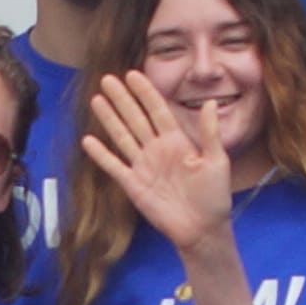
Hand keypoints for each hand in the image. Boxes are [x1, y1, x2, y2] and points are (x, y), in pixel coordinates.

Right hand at [80, 74, 240, 253]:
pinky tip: (88, 140)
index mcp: (177, 141)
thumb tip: (210, 102)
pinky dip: (101, 154)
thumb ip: (209, 133)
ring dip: (109, 119)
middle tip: (107, 79)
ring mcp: (143, 166)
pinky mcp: (133, 185)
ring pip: (122, 137)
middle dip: (122, 99)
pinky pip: (114, 166)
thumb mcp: (217, 161)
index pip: (157, 111)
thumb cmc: (214, 197)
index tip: (133, 74)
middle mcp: (157, 150)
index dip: (145, 93)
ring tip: (96, 100)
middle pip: (135, 119)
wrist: (202, 230)